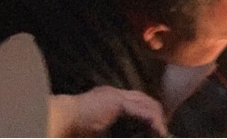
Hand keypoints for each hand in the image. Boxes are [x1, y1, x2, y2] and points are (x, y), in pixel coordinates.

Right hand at [45, 86, 165, 137]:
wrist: (63, 118)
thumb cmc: (72, 127)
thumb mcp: (95, 128)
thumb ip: (108, 128)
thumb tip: (121, 135)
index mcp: (107, 98)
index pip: (133, 101)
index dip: (145, 111)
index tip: (153, 125)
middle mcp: (114, 93)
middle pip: (143, 99)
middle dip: (155, 112)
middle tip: (163, 128)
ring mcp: (116, 95)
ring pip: (145, 103)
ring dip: (156, 117)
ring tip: (163, 131)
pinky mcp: (118, 102)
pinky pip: (142, 110)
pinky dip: (152, 120)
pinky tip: (158, 130)